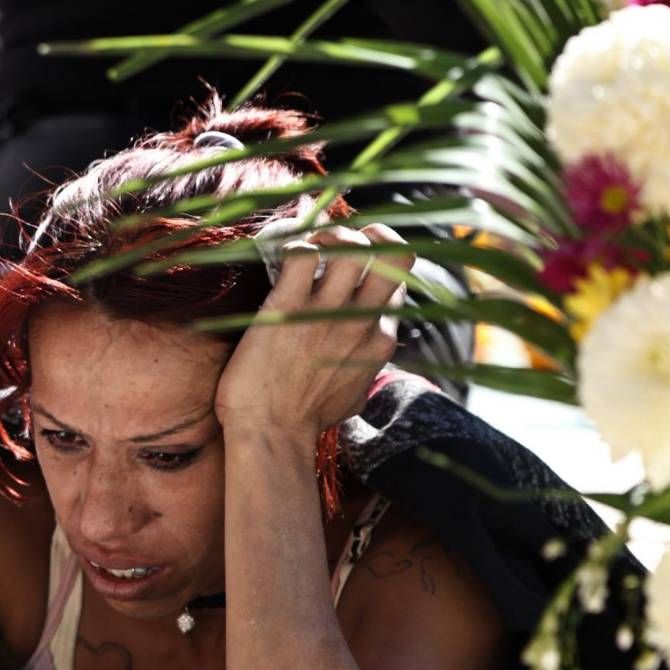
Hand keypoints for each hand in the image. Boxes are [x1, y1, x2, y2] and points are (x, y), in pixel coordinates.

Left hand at [214, 223, 414, 442]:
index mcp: (380, 340)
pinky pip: (302, 254)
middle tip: (342, 241)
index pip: (398, 283)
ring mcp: (326, 313)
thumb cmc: (304, 420)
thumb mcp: (353, 397)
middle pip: (396, 252)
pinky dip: (294, 245)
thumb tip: (365, 369)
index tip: (351, 267)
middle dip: (374, 233)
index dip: (378, 266)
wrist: (271, 436)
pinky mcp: (287, 309)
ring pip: (351, 244)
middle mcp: (363, 322)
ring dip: (330, 234)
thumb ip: (363, 372)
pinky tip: (282, 258)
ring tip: (310, 245)